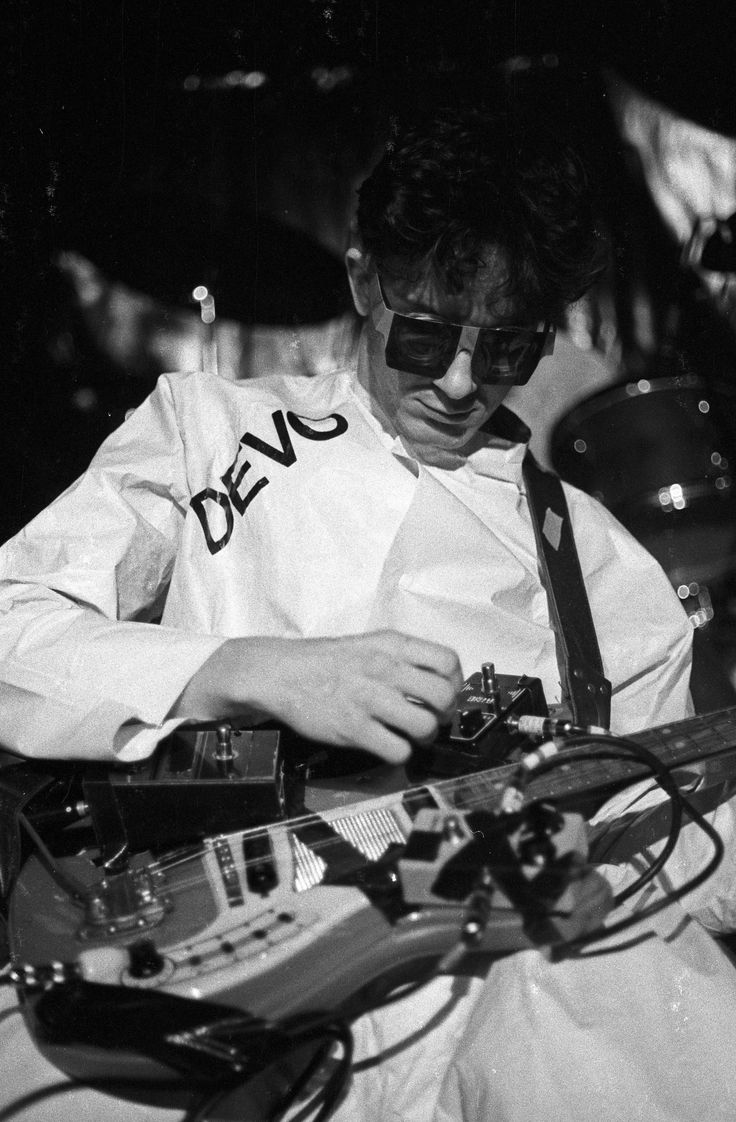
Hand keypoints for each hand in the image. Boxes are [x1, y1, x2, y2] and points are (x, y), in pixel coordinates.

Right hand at [177, 630, 462, 764]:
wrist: (279, 672)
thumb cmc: (325, 661)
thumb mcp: (369, 644)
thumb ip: (403, 657)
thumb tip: (441, 680)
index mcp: (391, 645)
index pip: (449, 661)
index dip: (456, 682)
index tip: (447, 693)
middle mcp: (384, 669)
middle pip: (445, 696)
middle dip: (445, 714)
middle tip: (432, 718)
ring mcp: (369, 699)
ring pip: (426, 725)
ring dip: (424, 736)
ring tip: (411, 734)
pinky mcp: (354, 728)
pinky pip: (398, 749)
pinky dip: (400, 753)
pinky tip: (389, 744)